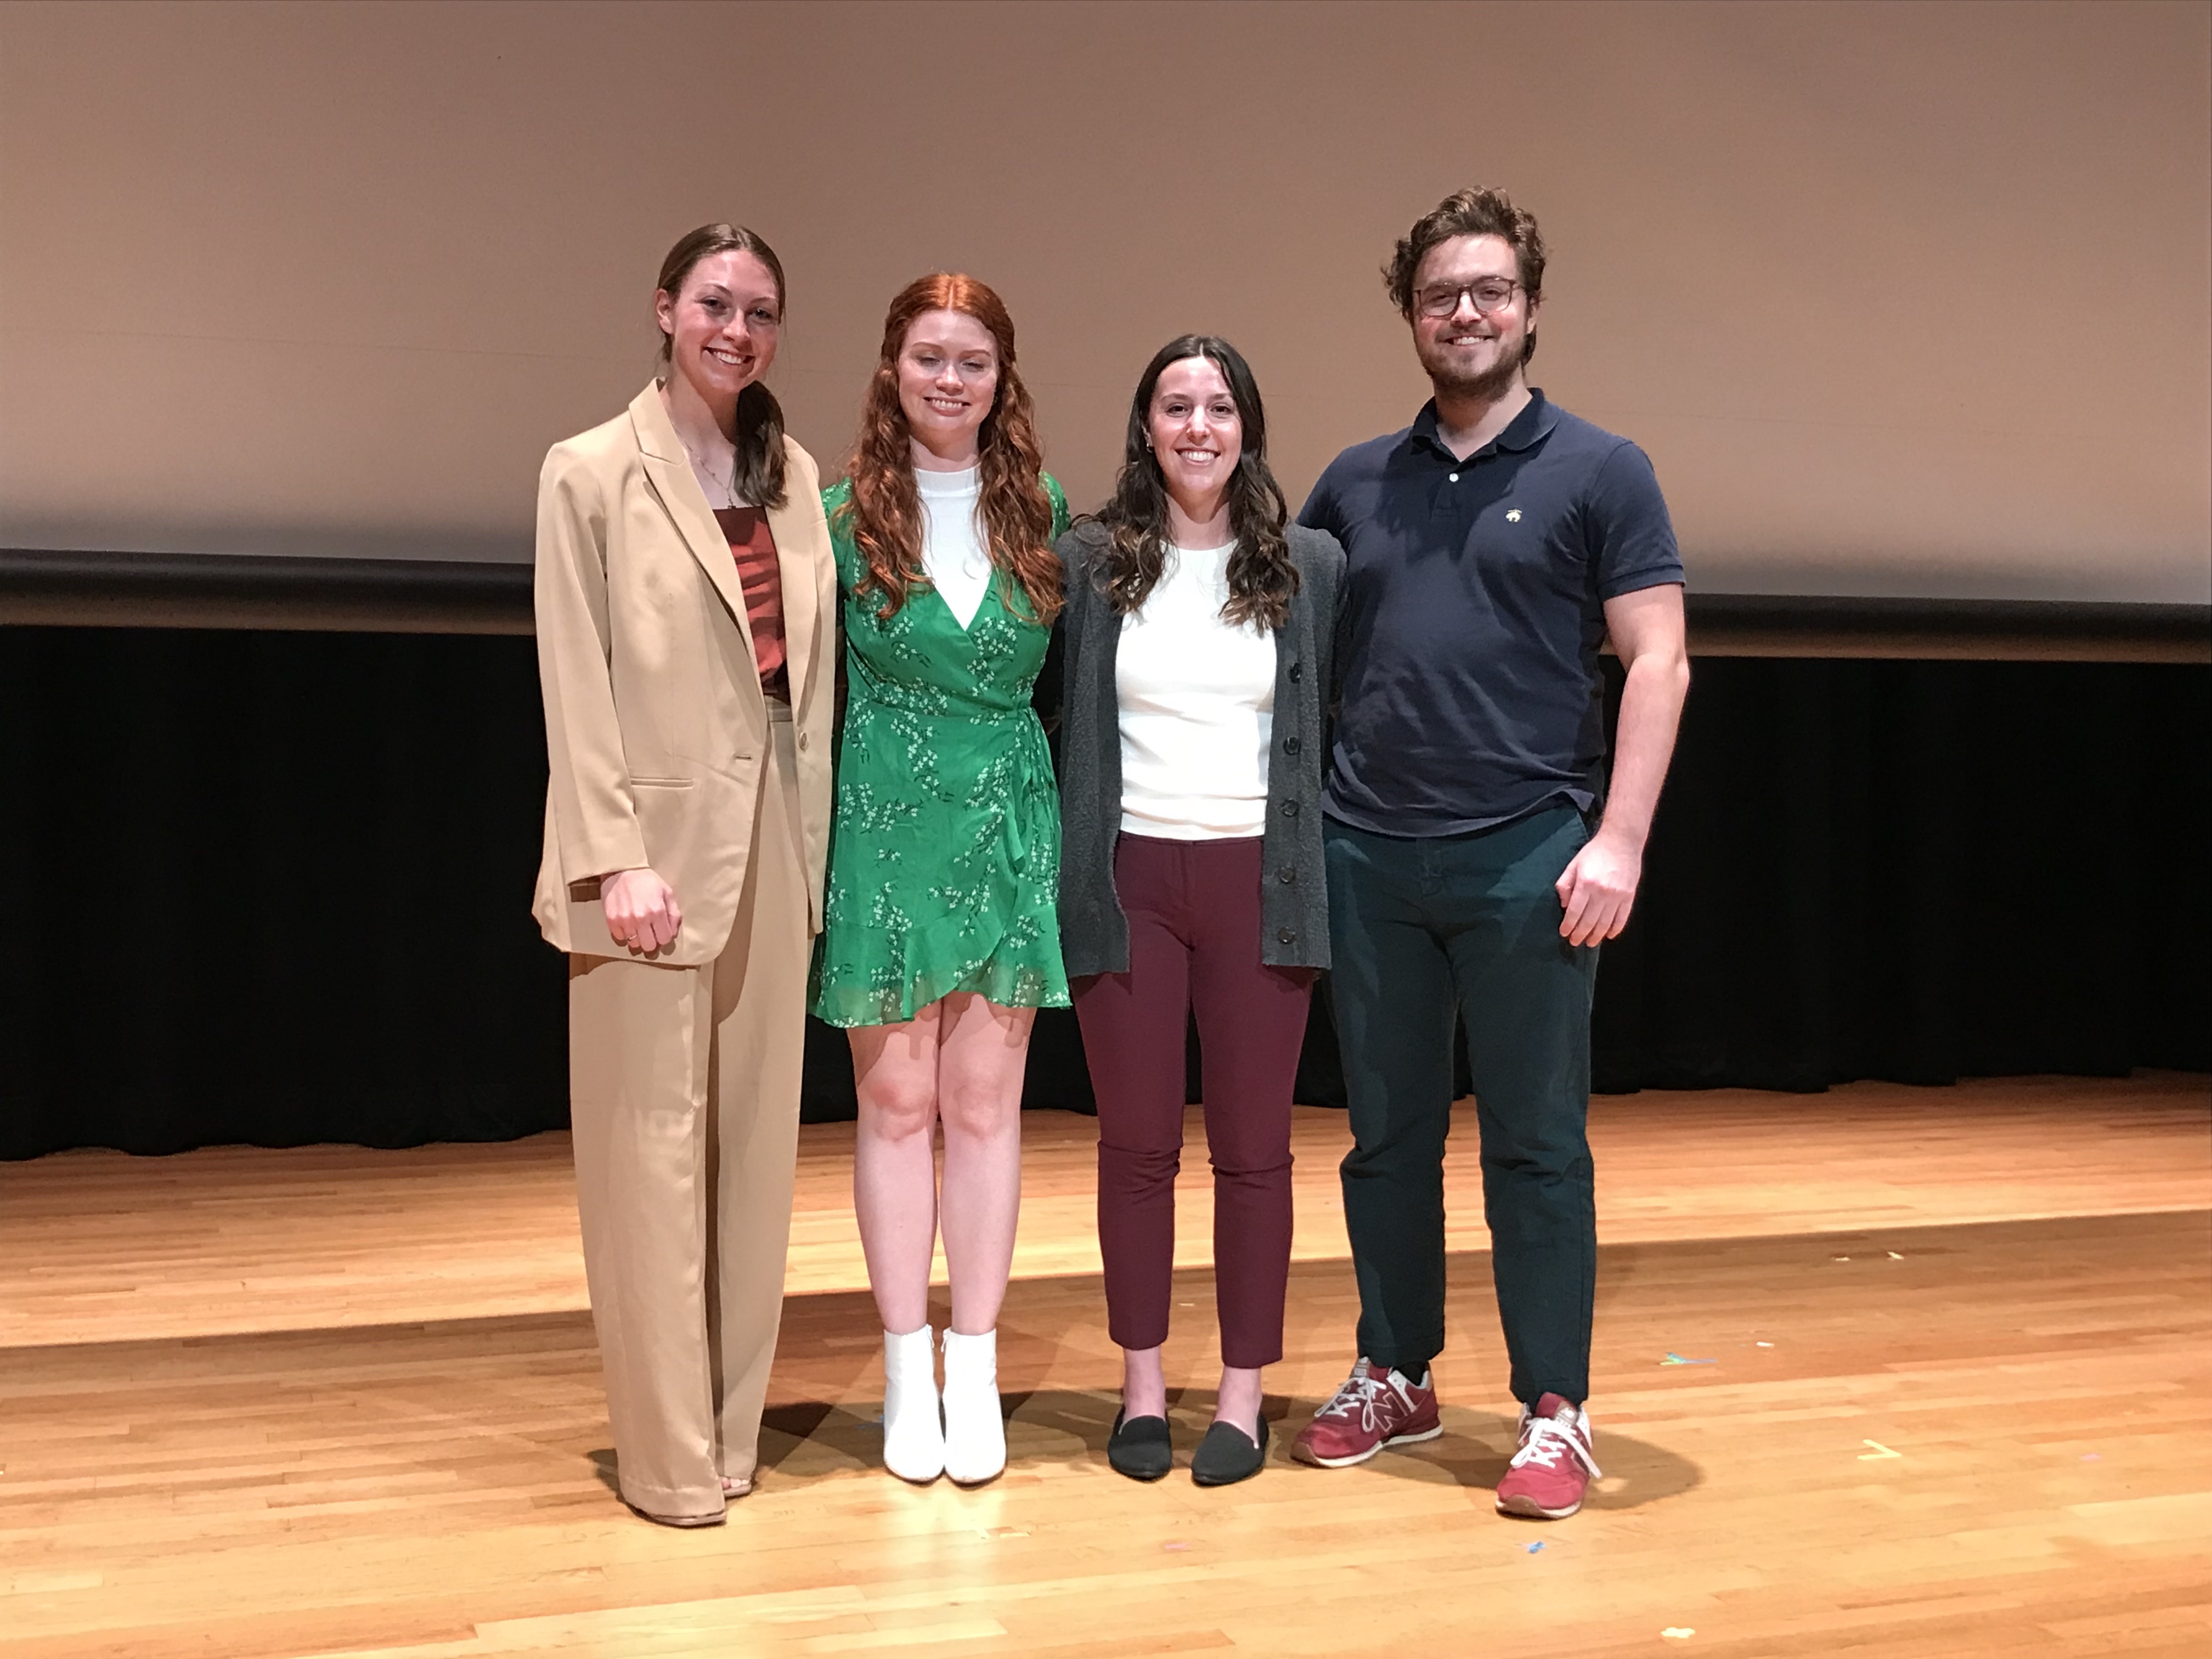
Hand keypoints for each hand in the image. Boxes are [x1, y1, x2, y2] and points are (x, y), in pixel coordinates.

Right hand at [601, 867, 681, 955]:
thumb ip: (674, 913)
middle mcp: (641, 918)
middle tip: (650, 932)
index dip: (664, 936)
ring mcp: (625, 921)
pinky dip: (624, 934)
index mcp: (657, 911)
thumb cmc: (646, 880)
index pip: (664, 939)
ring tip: (638, 926)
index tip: (661, 930)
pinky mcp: (611, 921)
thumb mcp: (667, 892)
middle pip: (649, 946)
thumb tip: (673, 932)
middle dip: (652, 941)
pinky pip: (620, 938)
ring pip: (634, 945)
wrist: (621, 870)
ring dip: (637, 938)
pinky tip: (627, 923)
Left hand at [1554, 831, 1640, 947]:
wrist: (1621, 841)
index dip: (1568, 926)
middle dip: (1580, 935)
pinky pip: (1622, 918)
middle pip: (1589, 921)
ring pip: (1605, 923)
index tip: (1564, 933)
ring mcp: (1617, 895)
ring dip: (1596, 936)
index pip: (1574, 912)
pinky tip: (1608, 935)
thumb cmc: (1594, 852)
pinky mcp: (1629, 896)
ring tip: (1589, 943)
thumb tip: (1564, 906)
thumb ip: (1565, 885)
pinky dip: (1615, 929)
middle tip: (1574, 942)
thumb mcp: (1573, 865)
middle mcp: (1602, 892)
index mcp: (1585, 884)